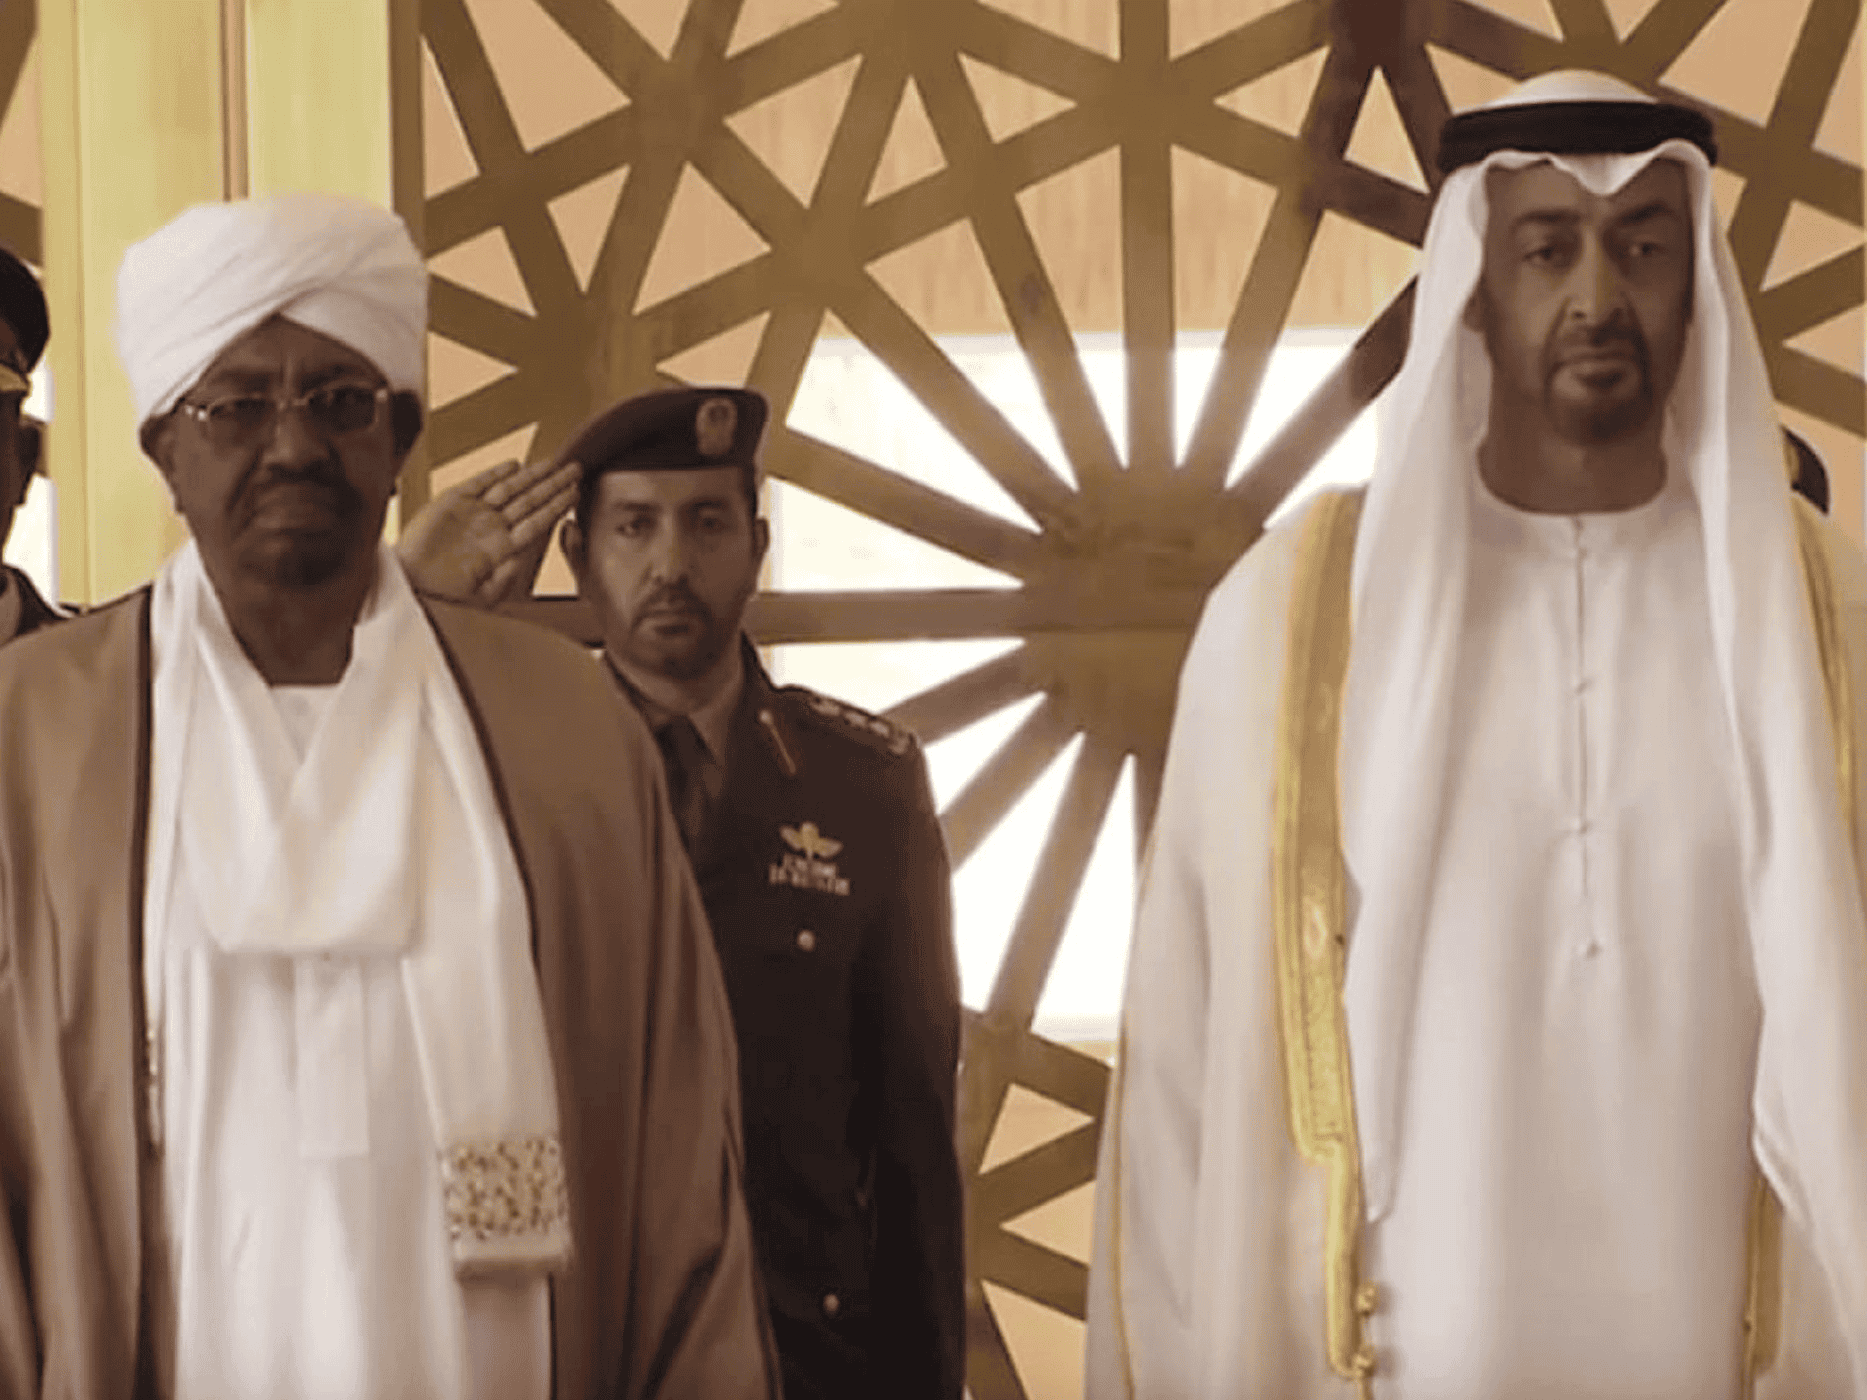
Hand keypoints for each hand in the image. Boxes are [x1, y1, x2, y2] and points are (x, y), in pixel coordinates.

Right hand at [397, 456, 579, 606]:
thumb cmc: (442, 595)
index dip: (557, 505)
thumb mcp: (482, 595)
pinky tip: (514, 465)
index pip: (538, 521)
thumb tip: (520, 559)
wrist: (407, 584)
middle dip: (553, 484)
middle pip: (530, 500)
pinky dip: (495, 474)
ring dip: (532, 475)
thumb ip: (504, 577)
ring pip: (510, 489)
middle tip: (575, 468)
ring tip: (553, 462)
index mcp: (502, 548)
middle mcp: (491, 527)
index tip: (575, 492)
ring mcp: (472, 513)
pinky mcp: (450, 502)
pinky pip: (478, 483)